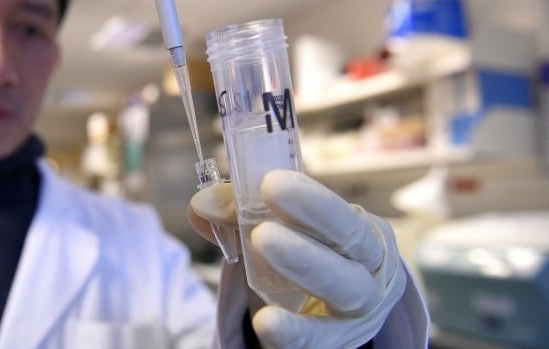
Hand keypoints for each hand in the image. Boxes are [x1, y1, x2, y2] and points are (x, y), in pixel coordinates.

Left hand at [188, 170, 406, 348]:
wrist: (341, 308)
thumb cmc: (315, 256)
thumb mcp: (287, 231)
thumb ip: (242, 214)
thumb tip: (201, 205)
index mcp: (365, 234)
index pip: (344, 216)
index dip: (312, 202)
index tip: (271, 184)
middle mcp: (371, 271)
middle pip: (350, 250)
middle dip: (306, 237)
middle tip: (262, 233)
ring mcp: (359, 311)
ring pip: (342, 291)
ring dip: (302, 271)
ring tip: (260, 256)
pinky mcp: (339, 342)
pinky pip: (320, 340)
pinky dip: (294, 332)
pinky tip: (266, 323)